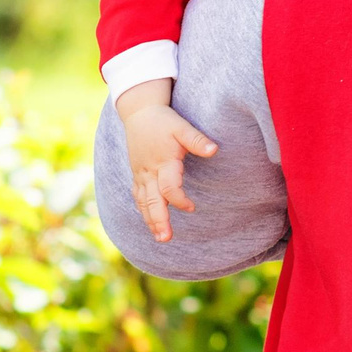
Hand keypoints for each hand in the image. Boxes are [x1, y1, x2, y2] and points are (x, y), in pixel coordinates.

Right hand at [122, 96, 217, 242]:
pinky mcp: (136, 174)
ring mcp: (140, 174)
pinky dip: (142, 210)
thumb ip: (197, 140)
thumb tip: (214, 150)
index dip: (180, 200)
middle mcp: (149, 172)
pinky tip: (149, 221)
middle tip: (165, 238)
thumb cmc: (163, 121)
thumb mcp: (181, 127)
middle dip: (159, 220)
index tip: (192, 207)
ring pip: (143, 202)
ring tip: (159, 237)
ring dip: (150, 220)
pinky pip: (137, 196)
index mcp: (163, 162)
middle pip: (152, 201)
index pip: (169, 188)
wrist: (139, 113)